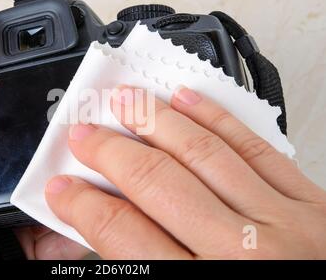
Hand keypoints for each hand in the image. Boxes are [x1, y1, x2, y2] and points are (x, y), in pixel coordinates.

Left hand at [0, 15, 87, 259]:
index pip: (24, 118)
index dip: (51, 101)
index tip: (79, 87)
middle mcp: (7, 178)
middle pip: (51, 155)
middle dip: (76, 143)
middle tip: (102, 129)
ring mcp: (23, 212)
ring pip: (66, 191)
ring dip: (84, 182)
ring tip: (106, 166)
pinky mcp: (35, 244)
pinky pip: (67, 229)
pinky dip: (81, 222)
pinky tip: (93, 208)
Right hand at [45, 85, 325, 258]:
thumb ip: (133, 266)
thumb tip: (84, 234)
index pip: (121, 232)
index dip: (82, 205)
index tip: (62, 188)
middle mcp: (242, 255)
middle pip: (157, 182)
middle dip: (110, 153)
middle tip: (83, 134)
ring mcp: (284, 224)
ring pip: (203, 152)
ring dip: (157, 121)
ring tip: (127, 100)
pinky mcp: (312, 204)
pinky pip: (256, 147)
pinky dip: (216, 119)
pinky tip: (189, 100)